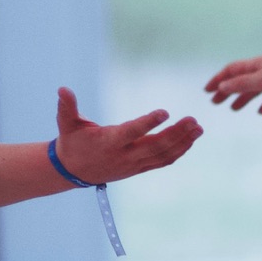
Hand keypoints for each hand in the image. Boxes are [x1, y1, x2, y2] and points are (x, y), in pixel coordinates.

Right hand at [52, 88, 201, 184]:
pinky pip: (163, 161)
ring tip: (198, 128)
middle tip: (193, 120)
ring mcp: (134, 164)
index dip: (148, 123)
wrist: (73, 171)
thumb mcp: (66, 124)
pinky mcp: (139, 168)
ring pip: (163, 155)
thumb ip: (67, 107)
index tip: (165, 112)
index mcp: (109, 142)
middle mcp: (124, 156)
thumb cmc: (72, 143)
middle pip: (155, 146)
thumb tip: (62, 89)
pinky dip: (178, 151)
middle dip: (176, 134)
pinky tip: (191, 140)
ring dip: (183, 142)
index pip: (132, 132)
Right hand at [205, 57, 261, 115]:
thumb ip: (242, 84)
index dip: (218, 80)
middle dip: (227, 90)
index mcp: (256, 65)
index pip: (231, 71)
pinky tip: (261, 112)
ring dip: (243, 98)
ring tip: (234, 109)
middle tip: (215, 102)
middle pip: (240, 80)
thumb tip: (222, 87)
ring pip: (254, 89)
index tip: (207, 91)